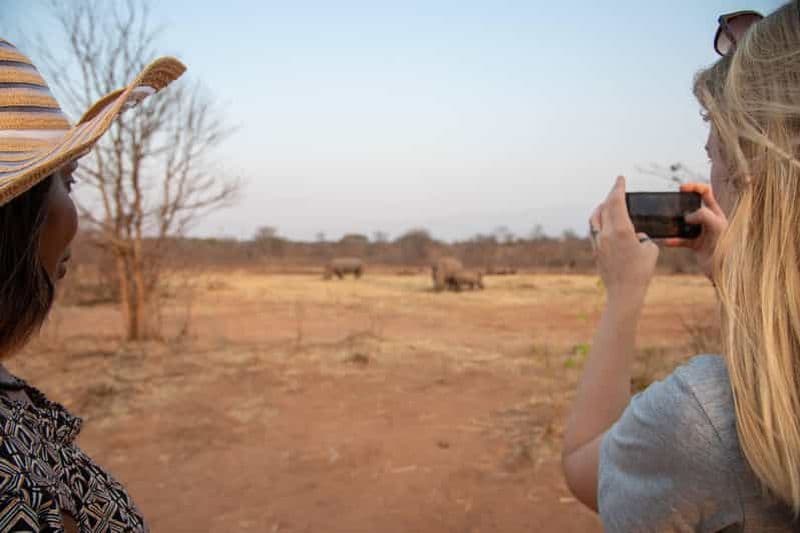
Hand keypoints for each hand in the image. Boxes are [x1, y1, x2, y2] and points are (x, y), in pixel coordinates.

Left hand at [590, 176, 658, 301]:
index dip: (618, 188)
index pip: (616, 202)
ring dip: (601, 208)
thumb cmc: (641, 272)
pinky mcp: (595, 251)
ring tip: (607, 204)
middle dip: (610, 196)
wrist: (623, 292)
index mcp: (620, 230)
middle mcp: (606, 234)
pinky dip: (599, 221)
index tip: (620, 178)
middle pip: (604, 207)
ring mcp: (598, 242)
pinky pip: (594, 230)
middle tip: (617, 189)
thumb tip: (637, 234)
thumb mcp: (650, 250)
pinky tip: (604, 223)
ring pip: (595, 218)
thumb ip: (644, 237)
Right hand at [663, 183, 726, 281]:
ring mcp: (701, 232)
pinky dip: (672, 240)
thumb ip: (703, 215)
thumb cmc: (727, 246)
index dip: (695, 187)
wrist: (726, 270)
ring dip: (674, 223)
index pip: (707, 192)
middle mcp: (709, 221)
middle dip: (681, 204)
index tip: (681, 188)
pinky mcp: (695, 245)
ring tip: (665, 222)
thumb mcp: (717, 226)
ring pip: (684, 223)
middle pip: (693, 206)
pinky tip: (665, 241)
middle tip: (671, 205)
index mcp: (716, 213)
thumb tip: (687, 216)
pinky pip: (680, 240)